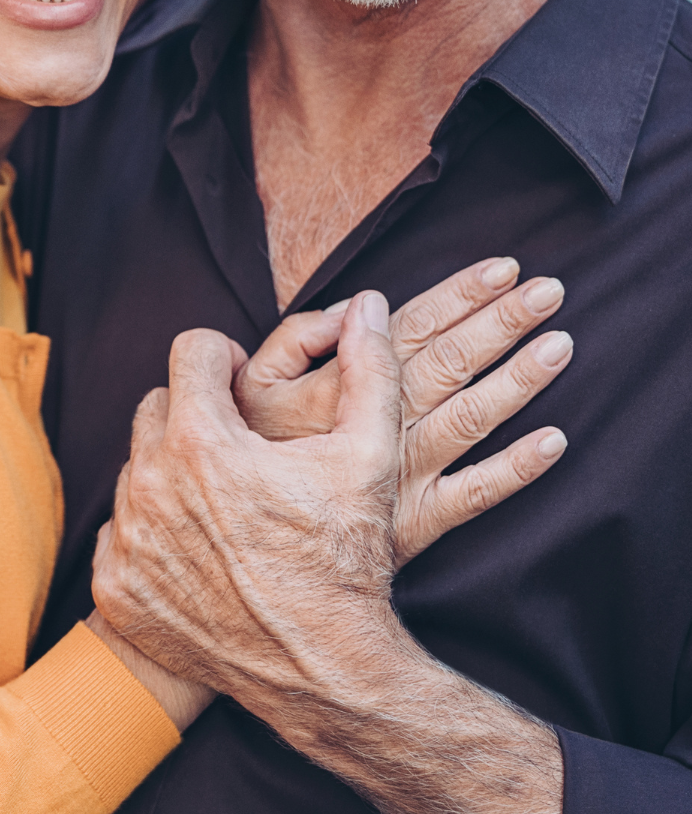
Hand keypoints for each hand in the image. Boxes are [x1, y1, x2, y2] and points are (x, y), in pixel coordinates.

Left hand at [91, 294, 414, 691]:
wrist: (325, 671)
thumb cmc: (347, 560)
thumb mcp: (368, 457)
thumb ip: (368, 369)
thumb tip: (366, 302)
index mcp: (201, 442)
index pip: (188, 350)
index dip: (222, 359)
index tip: (242, 386)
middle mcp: (151, 485)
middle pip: (157, 406)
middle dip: (195, 414)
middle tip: (240, 451)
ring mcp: (128, 539)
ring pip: (137, 468)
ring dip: (173, 473)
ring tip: (226, 506)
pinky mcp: (115, 587)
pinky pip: (119, 530)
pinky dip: (151, 533)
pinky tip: (200, 552)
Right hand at [235, 257, 569, 561]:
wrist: (255, 545)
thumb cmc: (253, 450)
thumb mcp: (252, 382)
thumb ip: (297, 337)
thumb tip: (355, 308)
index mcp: (343, 386)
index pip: (413, 328)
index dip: (460, 295)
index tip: (503, 269)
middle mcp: (382, 425)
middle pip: (450, 363)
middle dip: (503, 322)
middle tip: (549, 291)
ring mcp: (405, 474)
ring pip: (471, 418)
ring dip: (519, 379)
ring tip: (560, 345)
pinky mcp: (419, 521)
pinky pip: (475, 494)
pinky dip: (517, 469)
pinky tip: (553, 441)